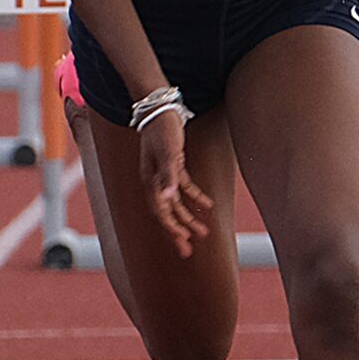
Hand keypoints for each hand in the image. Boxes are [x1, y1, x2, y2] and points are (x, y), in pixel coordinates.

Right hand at [139, 111, 212, 257]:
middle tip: (187, 252)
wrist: (159, 107)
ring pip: (176, 203)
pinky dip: (195, 197)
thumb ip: (168, 176)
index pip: (161, 212)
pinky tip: (207, 206)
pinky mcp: (174, 165)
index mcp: (150, 181)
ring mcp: (163, 174)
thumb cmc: (163, 128)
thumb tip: (167, 198)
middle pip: (166, 213)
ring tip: (203, 234)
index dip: (172, 229)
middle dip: (177, 232)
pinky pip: (184, 187)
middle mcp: (154, 181)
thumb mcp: (169, 152)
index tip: (184, 242)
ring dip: (188, 218)